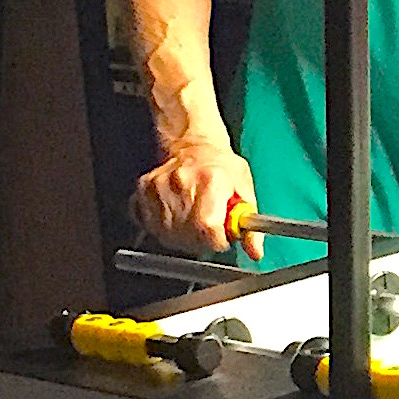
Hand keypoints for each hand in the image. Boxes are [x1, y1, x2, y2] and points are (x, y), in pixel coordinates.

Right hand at [133, 141, 261, 257]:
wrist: (192, 146)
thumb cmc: (222, 167)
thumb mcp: (245, 191)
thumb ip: (251, 225)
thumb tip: (255, 252)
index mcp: (211, 180)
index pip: (208, 228)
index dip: (217, 240)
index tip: (222, 237)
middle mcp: (181, 183)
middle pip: (188, 236)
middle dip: (203, 241)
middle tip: (210, 228)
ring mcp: (158, 188)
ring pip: (168, 236)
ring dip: (183, 237)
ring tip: (194, 219)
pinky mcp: (142, 192)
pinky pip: (151, 227)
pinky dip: (165, 230)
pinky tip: (177, 216)